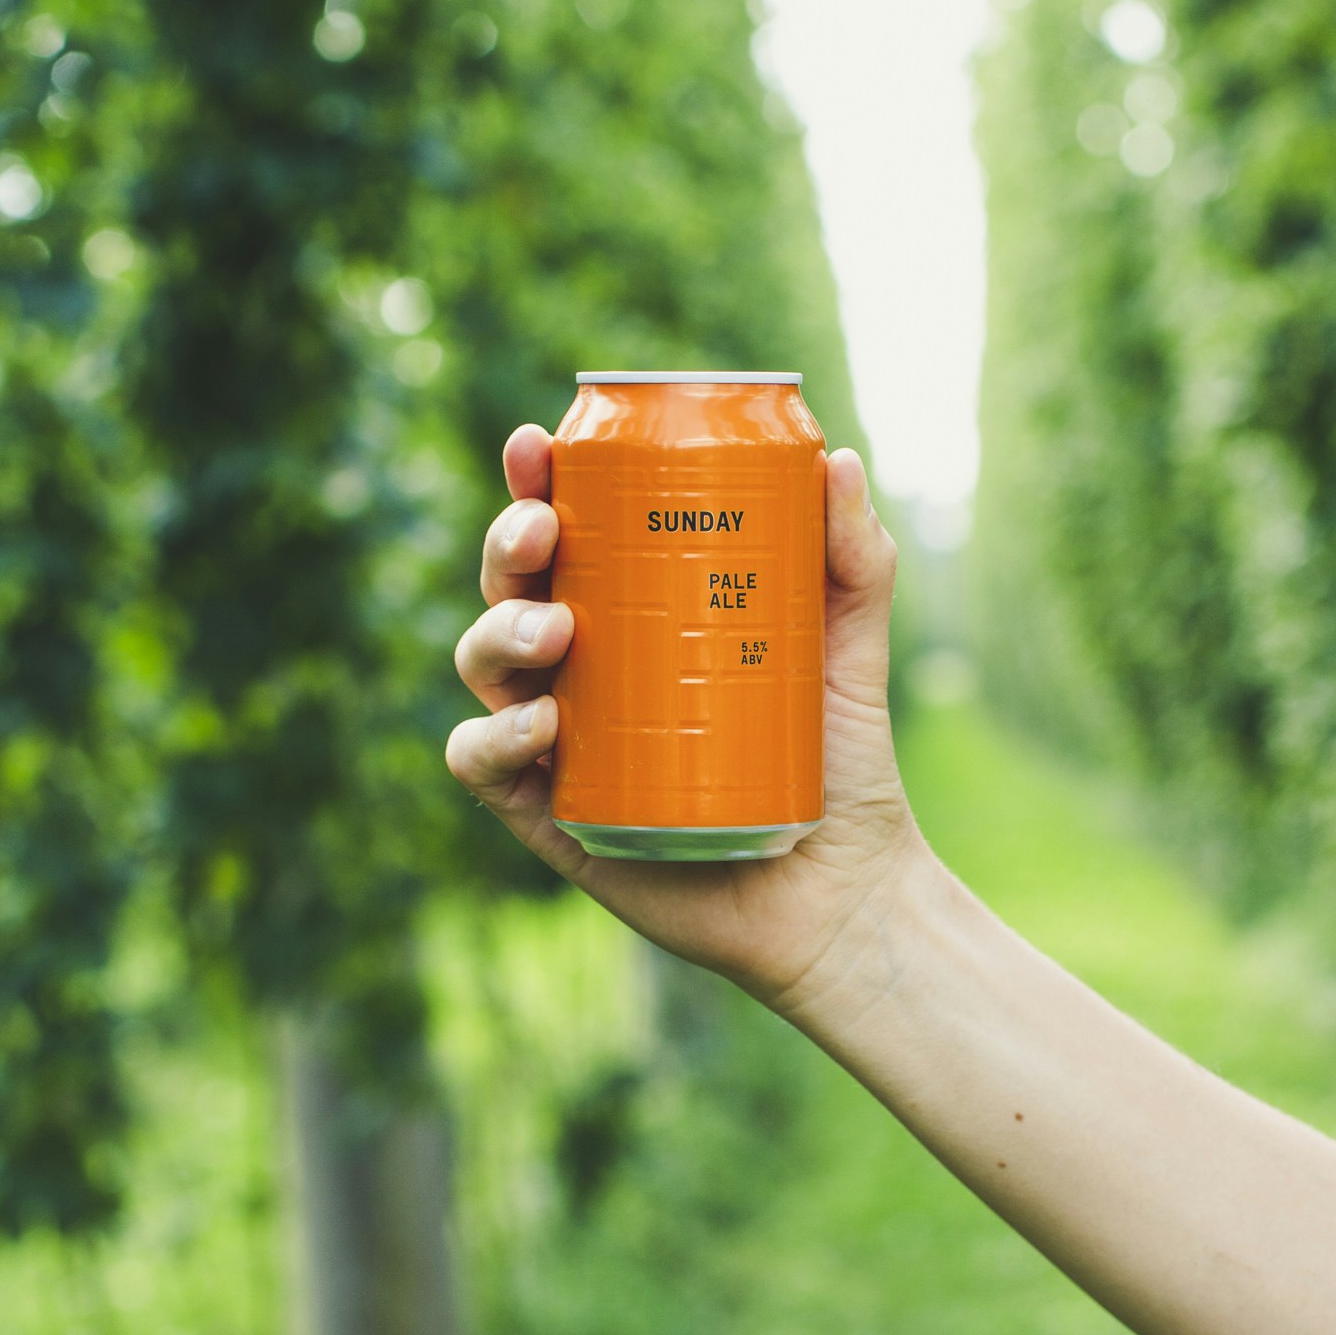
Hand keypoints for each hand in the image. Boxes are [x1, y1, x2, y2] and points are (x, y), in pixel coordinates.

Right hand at [445, 424, 931, 1016]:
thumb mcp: (850, 647)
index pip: (567, 531)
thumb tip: (840, 458)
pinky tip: (542, 727)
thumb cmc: (839, 762)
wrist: (842, 889)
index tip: (539, 444)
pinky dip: (492, 736)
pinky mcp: (550, 814)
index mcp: (633, 612)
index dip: (535, 482)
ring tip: (557, 631)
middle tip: (546, 533)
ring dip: (499, 631)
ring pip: (483, 663)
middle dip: (508, 542)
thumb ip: (854, 557)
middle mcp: (583, 668)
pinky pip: (481, 764)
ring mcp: (559, 740)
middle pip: (510, 585)